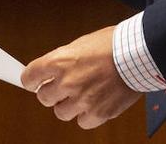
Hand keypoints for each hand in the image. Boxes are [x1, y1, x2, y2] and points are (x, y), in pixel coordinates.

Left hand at [21, 26, 141, 129]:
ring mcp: (82, 100)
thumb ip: (62, 60)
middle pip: (43, 97)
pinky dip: (87, 115)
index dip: (30, 80)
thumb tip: (50, 72)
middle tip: (63, 88)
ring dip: (69, 105)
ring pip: (61, 112)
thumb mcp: (80, 44)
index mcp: (59, 61)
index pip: (29, 77)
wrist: (136, 55)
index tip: (33, 82)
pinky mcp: (98, 113)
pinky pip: (82, 122)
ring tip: (83, 94)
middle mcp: (67, 82)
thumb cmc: (112, 44)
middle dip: (52, 93)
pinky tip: (95, 103)